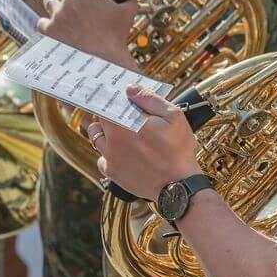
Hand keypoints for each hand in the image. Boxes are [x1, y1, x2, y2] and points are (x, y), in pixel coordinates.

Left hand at [37, 0, 138, 67]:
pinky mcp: (50, 30)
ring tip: (57, 6)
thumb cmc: (117, 36)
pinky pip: (41, 21)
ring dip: (54, 1)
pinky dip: (46, 23)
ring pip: (48, 0)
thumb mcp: (128, 12)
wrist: (104, 60)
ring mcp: (58, 15)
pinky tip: (52, 25)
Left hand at [92, 85, 201, 200]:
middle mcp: (111, 142)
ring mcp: (110, 159)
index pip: (104, 105)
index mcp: (123, 125)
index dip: (108, 99)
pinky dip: (110, 155)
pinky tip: (126, 153)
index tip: (115, 97)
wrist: (179, 187)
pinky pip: (103, 159)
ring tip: (124, 135)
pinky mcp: (112, 175)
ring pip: (97, 140)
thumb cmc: (178, 151)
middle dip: (108, 116)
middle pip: (97, 122)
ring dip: (106, 135)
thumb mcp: (173, 116)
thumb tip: (130, 89)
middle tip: (123, 116)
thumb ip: (149, 99)